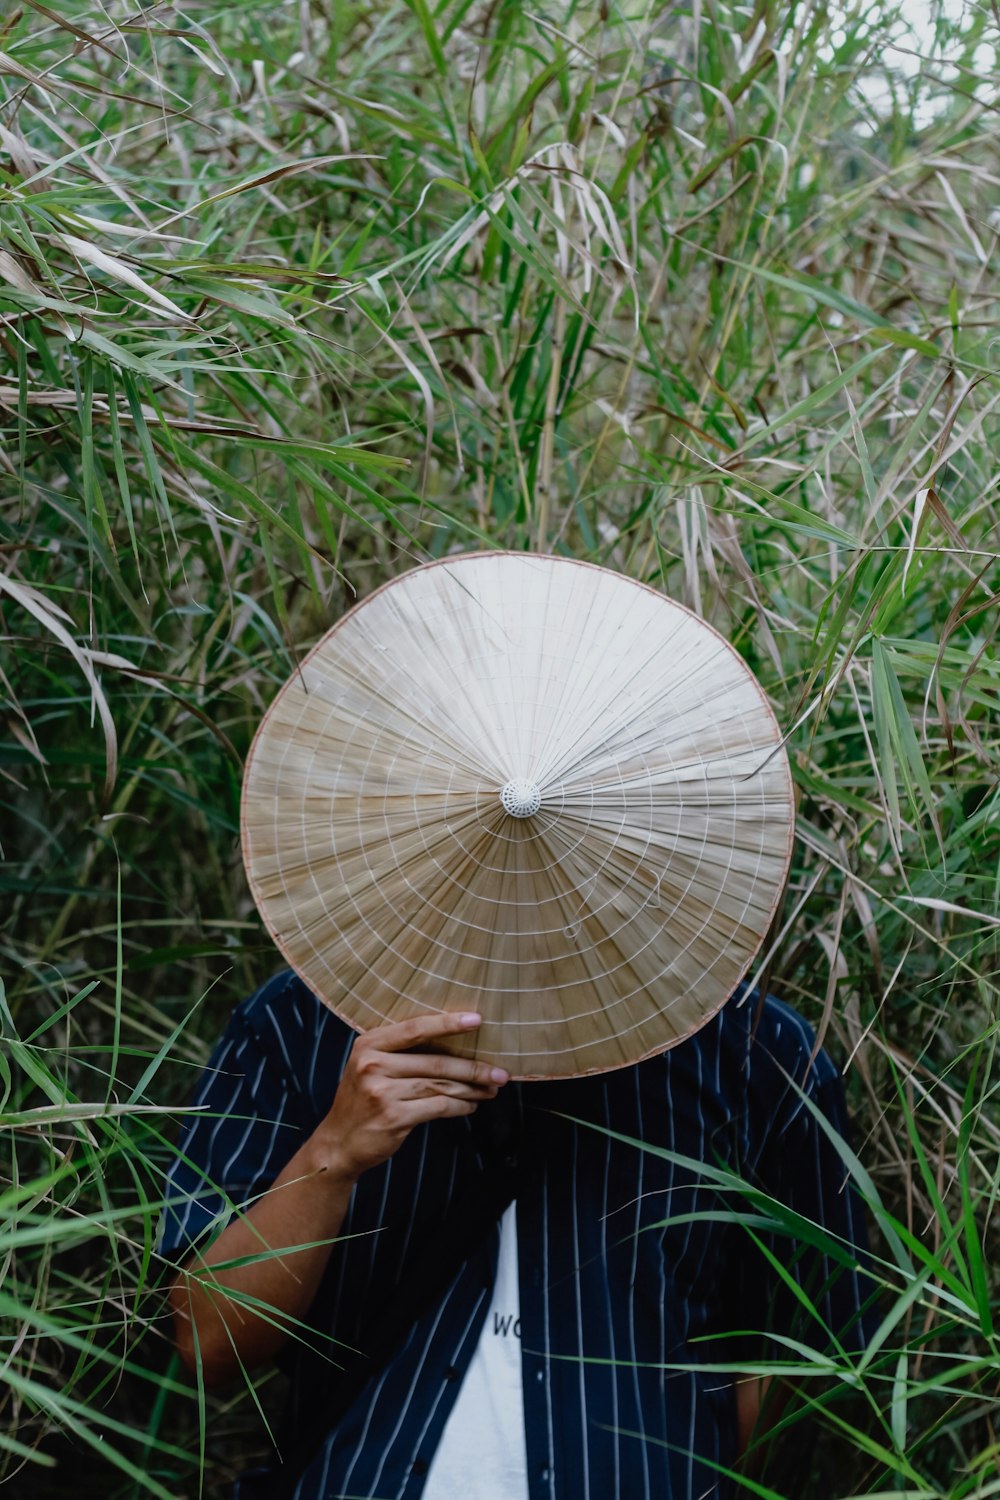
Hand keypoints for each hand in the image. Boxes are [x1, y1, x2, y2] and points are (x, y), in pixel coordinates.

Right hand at [310, 1011, 508, 1182]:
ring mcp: (383, 1092)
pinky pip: (438, 1107)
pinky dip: (459, 1106)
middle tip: (499, 1072)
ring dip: (471, 1088)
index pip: (415, 1028)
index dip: (448, 1023)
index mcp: (369, 1044)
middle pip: (436, 1061)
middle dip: (473, 1067)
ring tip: (490, 1089)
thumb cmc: (361, 1100)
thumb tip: (451, 1042)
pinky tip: (470, 1105)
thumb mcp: (369, 1066)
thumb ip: (399, 1051)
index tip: (477, 1020)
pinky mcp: (394, 1117)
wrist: (338, 1143)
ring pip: (440, 1085)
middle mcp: (373, 1065)